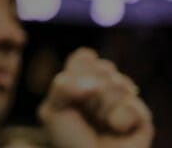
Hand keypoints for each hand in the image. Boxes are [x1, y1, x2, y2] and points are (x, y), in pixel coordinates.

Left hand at [38, 47, 152, 147]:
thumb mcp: (54, 110)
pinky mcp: (142, 117)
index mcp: (84, 77)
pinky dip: (119, 121)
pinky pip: (131, 106)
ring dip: (102, 110)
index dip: (77, 75)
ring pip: (118, 85)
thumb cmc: (70, 138)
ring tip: (100, 125)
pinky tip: (116, 131)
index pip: (85, 57)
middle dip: (89, 95)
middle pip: (103, 68)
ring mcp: (126, 99)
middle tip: (86, 115)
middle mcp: (107, 84)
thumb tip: (96, 85)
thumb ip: (63, 87)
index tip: (71, 96)